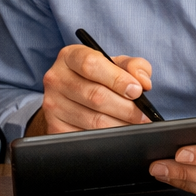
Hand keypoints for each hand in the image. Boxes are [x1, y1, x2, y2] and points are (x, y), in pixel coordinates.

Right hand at [27, 44, 153, 134]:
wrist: (71, 97)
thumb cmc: (98, 78)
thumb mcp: (115, 65)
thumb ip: (133, 66)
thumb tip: (143, 82)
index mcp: (70, 56)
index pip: (91, 65)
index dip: (117, 79)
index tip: (137, 91)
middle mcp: (56, 78)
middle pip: (95, 96)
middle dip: (126, 108)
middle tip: (143, 115)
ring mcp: (52, 104)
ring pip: (93, 120)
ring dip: (120, 126)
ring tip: (135, 125)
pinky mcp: (54, 127)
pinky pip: (86, 136)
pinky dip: (107, 138)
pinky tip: (117, 134)